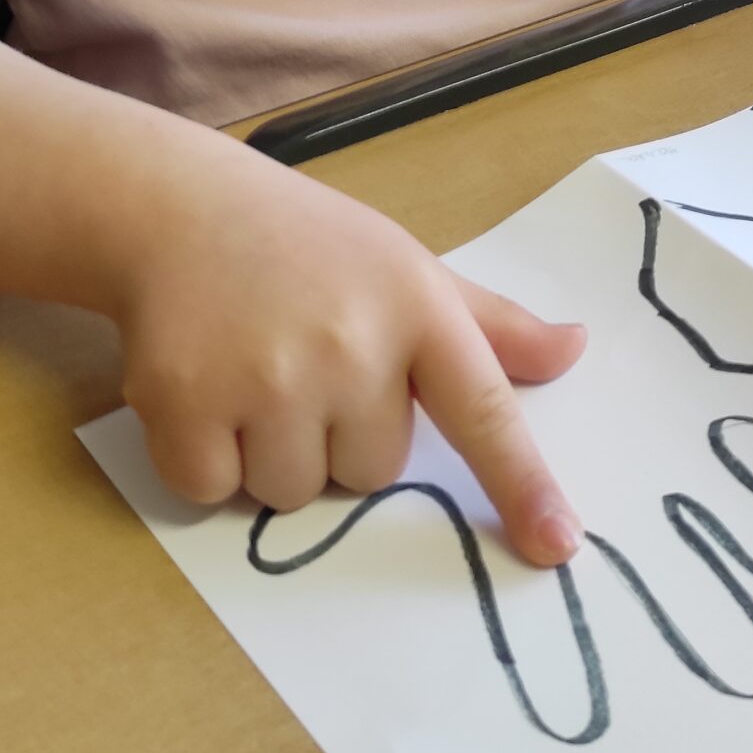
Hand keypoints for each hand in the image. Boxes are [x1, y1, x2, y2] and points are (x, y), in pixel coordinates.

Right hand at [106, 154, 586, 565]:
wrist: (178, 207)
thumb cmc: (309, 247)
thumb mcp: (408, 268)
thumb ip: (490, 325)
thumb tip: (574, 350)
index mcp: (418, 308)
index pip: (484, 410)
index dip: (521, 483)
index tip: (556, 545)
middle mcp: (352, 343)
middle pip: (371, 473)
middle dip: (338, 437)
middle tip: (304, 363)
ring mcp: (268, 374)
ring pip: (294, 492)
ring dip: (271, 454)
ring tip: (251, 372)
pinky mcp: (186, 401)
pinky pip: (214, 492)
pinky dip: (203, 460)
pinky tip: (202, 389)